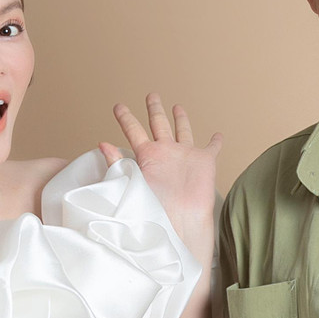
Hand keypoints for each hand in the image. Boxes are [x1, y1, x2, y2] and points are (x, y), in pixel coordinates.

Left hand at [100, 95, 221, 243]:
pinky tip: (218, 135)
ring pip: (183, 131)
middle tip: (151, 96)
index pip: (133, 130)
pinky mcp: (205, 162)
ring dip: (181, 119)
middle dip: (154, 109)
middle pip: (158, 123)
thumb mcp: (131, 182)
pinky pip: (212, 148)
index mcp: (147, 155)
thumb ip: (117, 163)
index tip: (118, 106)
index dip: (125, 117)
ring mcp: (185, 155)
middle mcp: (165, 152)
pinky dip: (216, 141)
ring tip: (176, 107)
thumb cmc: (154, 208)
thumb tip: (101, 144)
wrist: (180, 221)